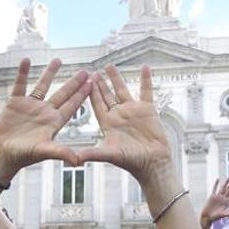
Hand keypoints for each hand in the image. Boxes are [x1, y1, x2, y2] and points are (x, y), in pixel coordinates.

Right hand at [0, 58, 90, 182]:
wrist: (2, 154)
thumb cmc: (24, 156)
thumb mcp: (45, 152)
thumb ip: (61, 153)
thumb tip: (78, 161)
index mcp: (54, 122)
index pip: (72, 105)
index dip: (82, 95)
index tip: (92, 83)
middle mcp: (45, 112)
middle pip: (62, 94)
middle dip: (74, 83)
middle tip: (85, 71)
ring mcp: (30, 106)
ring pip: (43, 86)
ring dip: (50, 73)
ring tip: (58, 60)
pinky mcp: (15, 103)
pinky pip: (20, 84)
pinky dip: (22, 73)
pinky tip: (25, 60)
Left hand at [79, 65, 171, 184]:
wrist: (153, 162)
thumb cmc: (131, 161)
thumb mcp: (110, 155)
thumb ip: (93, 153)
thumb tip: (75, 159)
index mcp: (108, 123)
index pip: (97, 104)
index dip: (91, 92)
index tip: (85, 81)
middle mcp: (118, 115)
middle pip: (107, 95)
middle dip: (100, 83)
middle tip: (93, 71)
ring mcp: (132, 111)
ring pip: (122, 90)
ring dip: (116, 78)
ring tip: (109, 65)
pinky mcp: (147, 109)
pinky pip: (146, 91)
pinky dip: (146, 79)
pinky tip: (145, 67)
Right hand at [200, 178, 228, 225]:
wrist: (207, 217)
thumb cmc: (215, 217)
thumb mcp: (224, 215)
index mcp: (227, 202)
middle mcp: (223, 198)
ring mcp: (218, 197)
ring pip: (223, 188)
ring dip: (226, 183)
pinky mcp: (212, 196)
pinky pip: (214, 188)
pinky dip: (216, 184)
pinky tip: (218, 179)